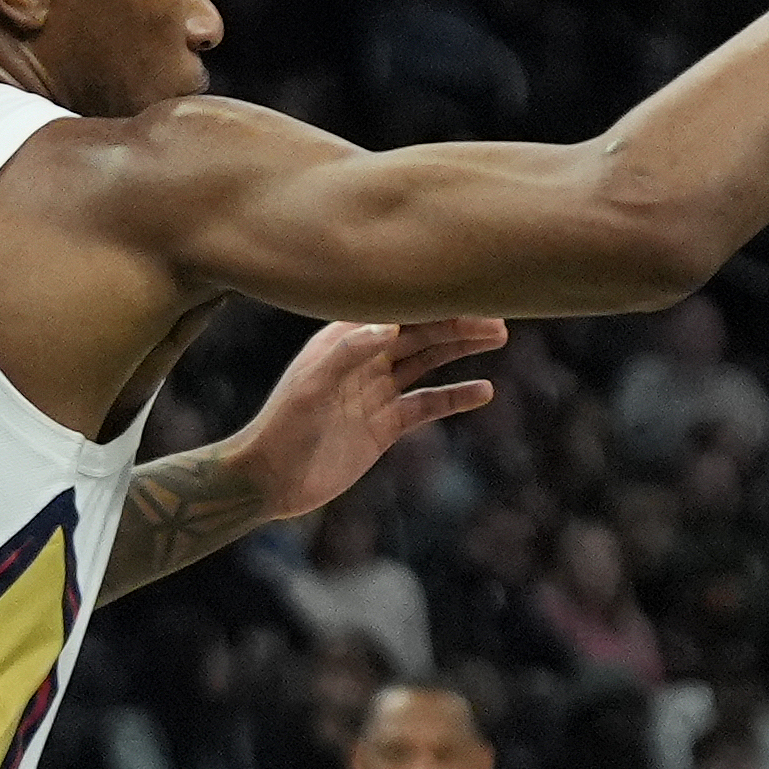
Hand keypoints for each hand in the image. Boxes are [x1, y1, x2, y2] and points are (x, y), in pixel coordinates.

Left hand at [228, 317, 505, 522]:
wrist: (271, 481)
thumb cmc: (282, 428)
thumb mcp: (311, 387)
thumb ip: (348, 353)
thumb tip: (388, 324)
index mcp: (343, 340)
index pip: (394, 311)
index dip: (429, 300)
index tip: (465, 288)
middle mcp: (363, 359)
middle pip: (419, 333)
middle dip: (457, 322)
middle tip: (498, 318)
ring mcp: (376, 391)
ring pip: (428, 362)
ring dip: (460, 348)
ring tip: (498, 336)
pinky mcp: (385, 425)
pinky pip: (427, 405)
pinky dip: (455, 397)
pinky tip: (484, 390)